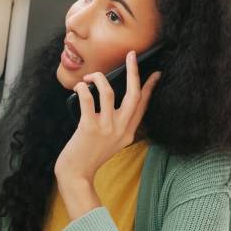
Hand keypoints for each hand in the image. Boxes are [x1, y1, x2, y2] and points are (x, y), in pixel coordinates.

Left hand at [54, 50, 161, 185]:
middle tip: (131, 55)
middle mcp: (120, 129)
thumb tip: (113, 99)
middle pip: (134, 95)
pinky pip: (88, 99)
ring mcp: (106, 128)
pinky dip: (83, 88)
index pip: (143, 105)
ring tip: (89, 77)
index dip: (149, 87)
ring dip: (98, 78)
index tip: (154, 73)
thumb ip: (117, 125)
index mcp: (128, 132)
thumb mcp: (112, 143)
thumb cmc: (89, 156)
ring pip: (108, 92)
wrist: (76, 174)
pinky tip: (80, 86)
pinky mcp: (89, 127)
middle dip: (134, 72)